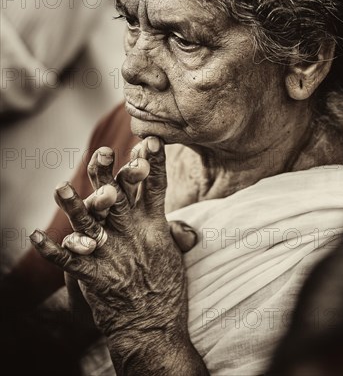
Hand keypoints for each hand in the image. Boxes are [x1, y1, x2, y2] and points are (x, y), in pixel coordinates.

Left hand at [30, 137, 207, 374]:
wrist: (155, 327)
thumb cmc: (167, 290)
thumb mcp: (175, 256)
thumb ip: (174, 233)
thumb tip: (184, 224)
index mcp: (154, 227)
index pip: (155, 188)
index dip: (154, 163)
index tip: (150, 140)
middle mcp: (132, 235)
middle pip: (118, 197)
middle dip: (108, 174)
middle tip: (102, 152)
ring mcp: (113, 254)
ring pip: (89, 223)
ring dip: (73, 206)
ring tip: (60, 188)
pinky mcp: (96, 276)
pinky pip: (69, 261)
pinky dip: (51, 249)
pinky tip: (33, 236)